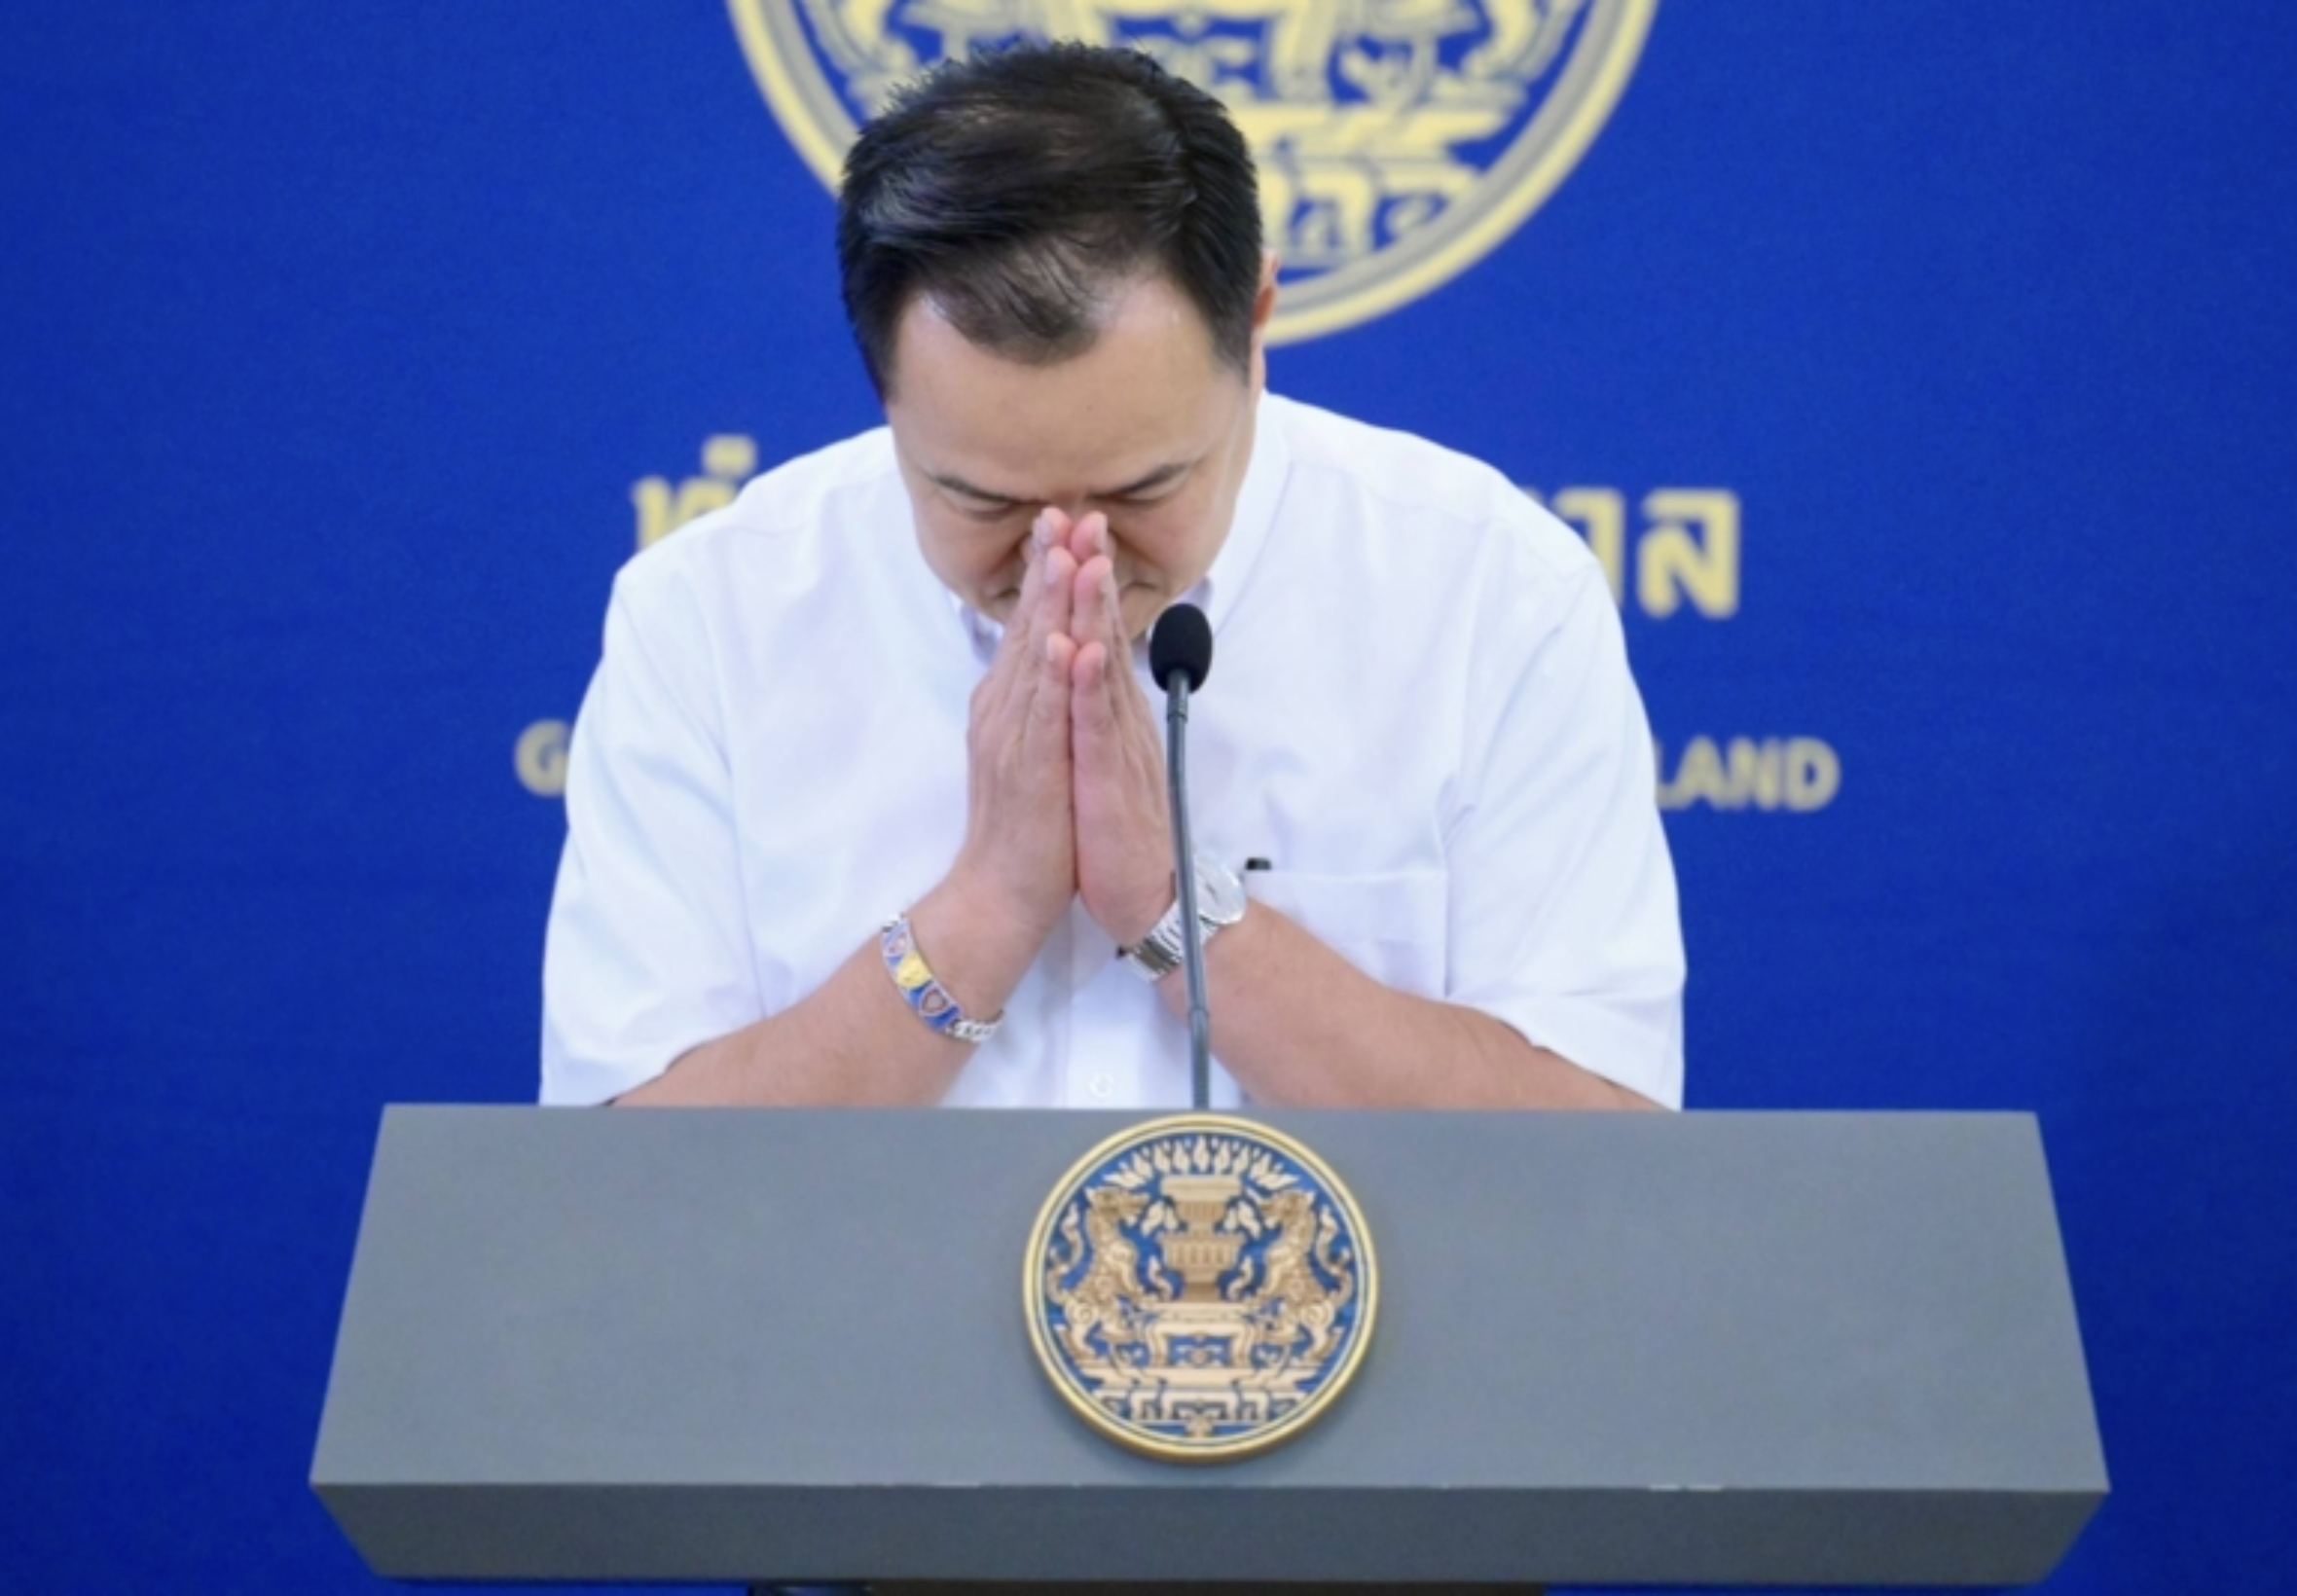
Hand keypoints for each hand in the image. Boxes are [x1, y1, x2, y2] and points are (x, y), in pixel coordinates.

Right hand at [936, 514, 1078, 970]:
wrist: (1000, 892)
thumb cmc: (1026, 824)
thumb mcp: (1031, 746)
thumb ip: (1036, 700)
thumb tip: (1048, 655)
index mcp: (1008, 702)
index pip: (1030, 622)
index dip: (1048, 569)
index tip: (1065, 516)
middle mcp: (1004, 709)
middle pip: (1028, 623)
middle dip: (1049, 565)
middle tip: (1065, 507)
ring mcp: (1012, 736)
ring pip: (1033, 658)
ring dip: (1050, 604)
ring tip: (1063, 552)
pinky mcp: (1028, 769)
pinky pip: (1041, 716)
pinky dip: (1050, 677)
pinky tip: (1059, 641)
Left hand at [1054, 510, 1176, 946]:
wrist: (1137, 894)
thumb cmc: (1113, 829)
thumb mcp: (1099, 754)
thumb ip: (1093, 708)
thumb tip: (1082, 663)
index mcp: (1109, 710)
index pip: (1093, 631)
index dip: (1083, 579)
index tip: (1070, 524)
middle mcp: (1118, 717)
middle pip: (1104, 633)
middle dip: (1093, 573)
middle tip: (1085, 513)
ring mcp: (1116, 745)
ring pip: (1103, 669)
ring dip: (1094, 614)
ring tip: (1084, 559)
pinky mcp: (1109, 779)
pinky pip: (1095, 728)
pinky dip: (1086, 688)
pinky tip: (1078, 651)